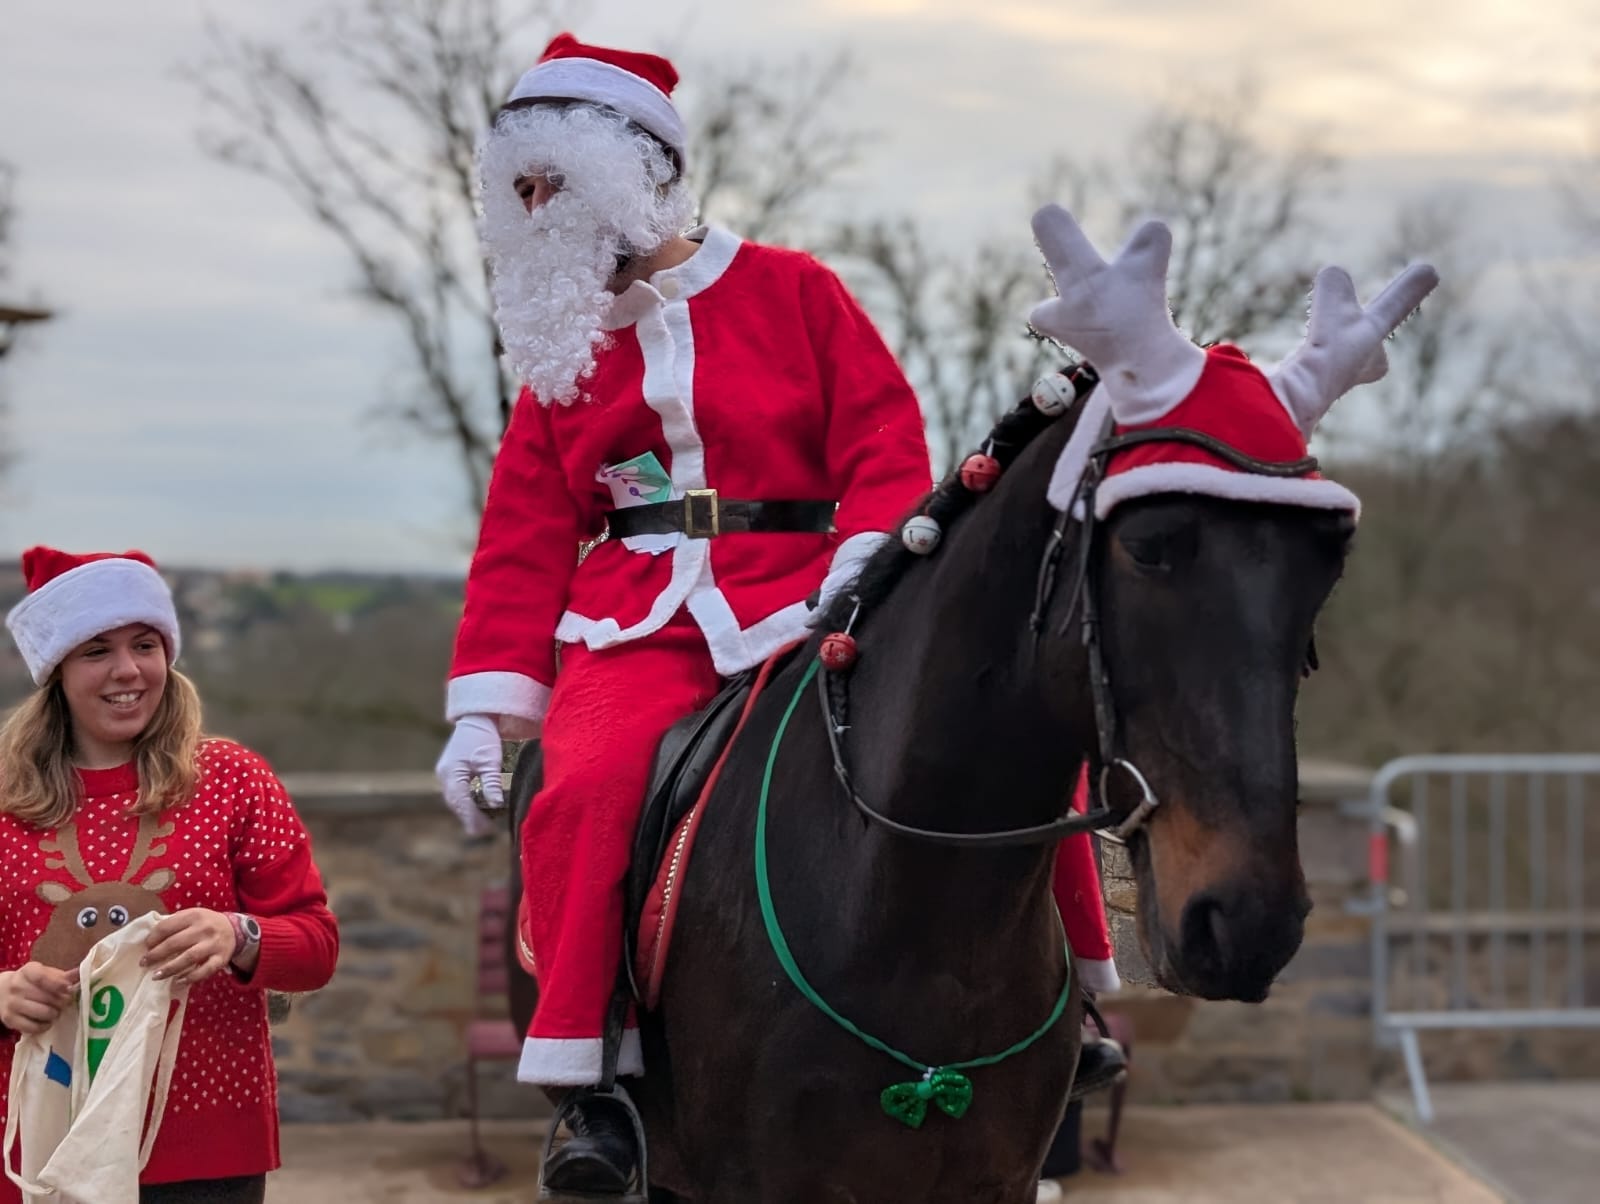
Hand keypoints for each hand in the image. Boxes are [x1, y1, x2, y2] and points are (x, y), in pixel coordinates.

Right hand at [0, 962, 79, 1033]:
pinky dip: (44, 1026)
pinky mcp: (9, 1019)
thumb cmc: (34, 982)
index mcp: (28, 971)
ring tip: (56, 1011)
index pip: (43, 977)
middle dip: (62, 1002)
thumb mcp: (46, 974)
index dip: (58, 984)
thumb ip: (64, 976)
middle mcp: (17, 986)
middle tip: (66, 1003)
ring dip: (54, 1014)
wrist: (3, 992)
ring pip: (42, 1013)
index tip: (70, 989)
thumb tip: (83, 972)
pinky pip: (33, 1027)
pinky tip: (47, 1021)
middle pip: (47, 997)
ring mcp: (12, 1003)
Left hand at [142, 909, 236, 986]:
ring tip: (155, 976)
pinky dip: (190, 977)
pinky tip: (178, 981)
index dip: (153, 938)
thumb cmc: (206, 924)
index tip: (146, 946)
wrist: (235, 929)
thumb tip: (150, 940)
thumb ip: (174, 924)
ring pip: (188, 958)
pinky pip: (205, 970)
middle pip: (175, 943)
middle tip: (144, 963)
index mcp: (194, 915)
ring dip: (169, 968)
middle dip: (156, 954)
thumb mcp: (192, 916)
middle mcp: (204, 929)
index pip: (167, 926)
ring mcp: (213, 944)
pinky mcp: (221, 959)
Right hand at [435, 714, 503, 837]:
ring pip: (455, 800)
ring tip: (484, 823)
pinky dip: (466, 802)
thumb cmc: (484, 736)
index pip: (462, 802)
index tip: (485, 831)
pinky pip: (456, 793)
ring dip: (468, 811)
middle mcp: (444, 776)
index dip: (473, 818)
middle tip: (488, 830)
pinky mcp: (450, 773)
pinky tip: (477, 808)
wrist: (475, 719)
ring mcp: (445, 775)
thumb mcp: (491, 760)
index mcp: (452, 773)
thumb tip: (495, 805)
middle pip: (456, 804)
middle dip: (471, 818)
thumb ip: (492, 783)